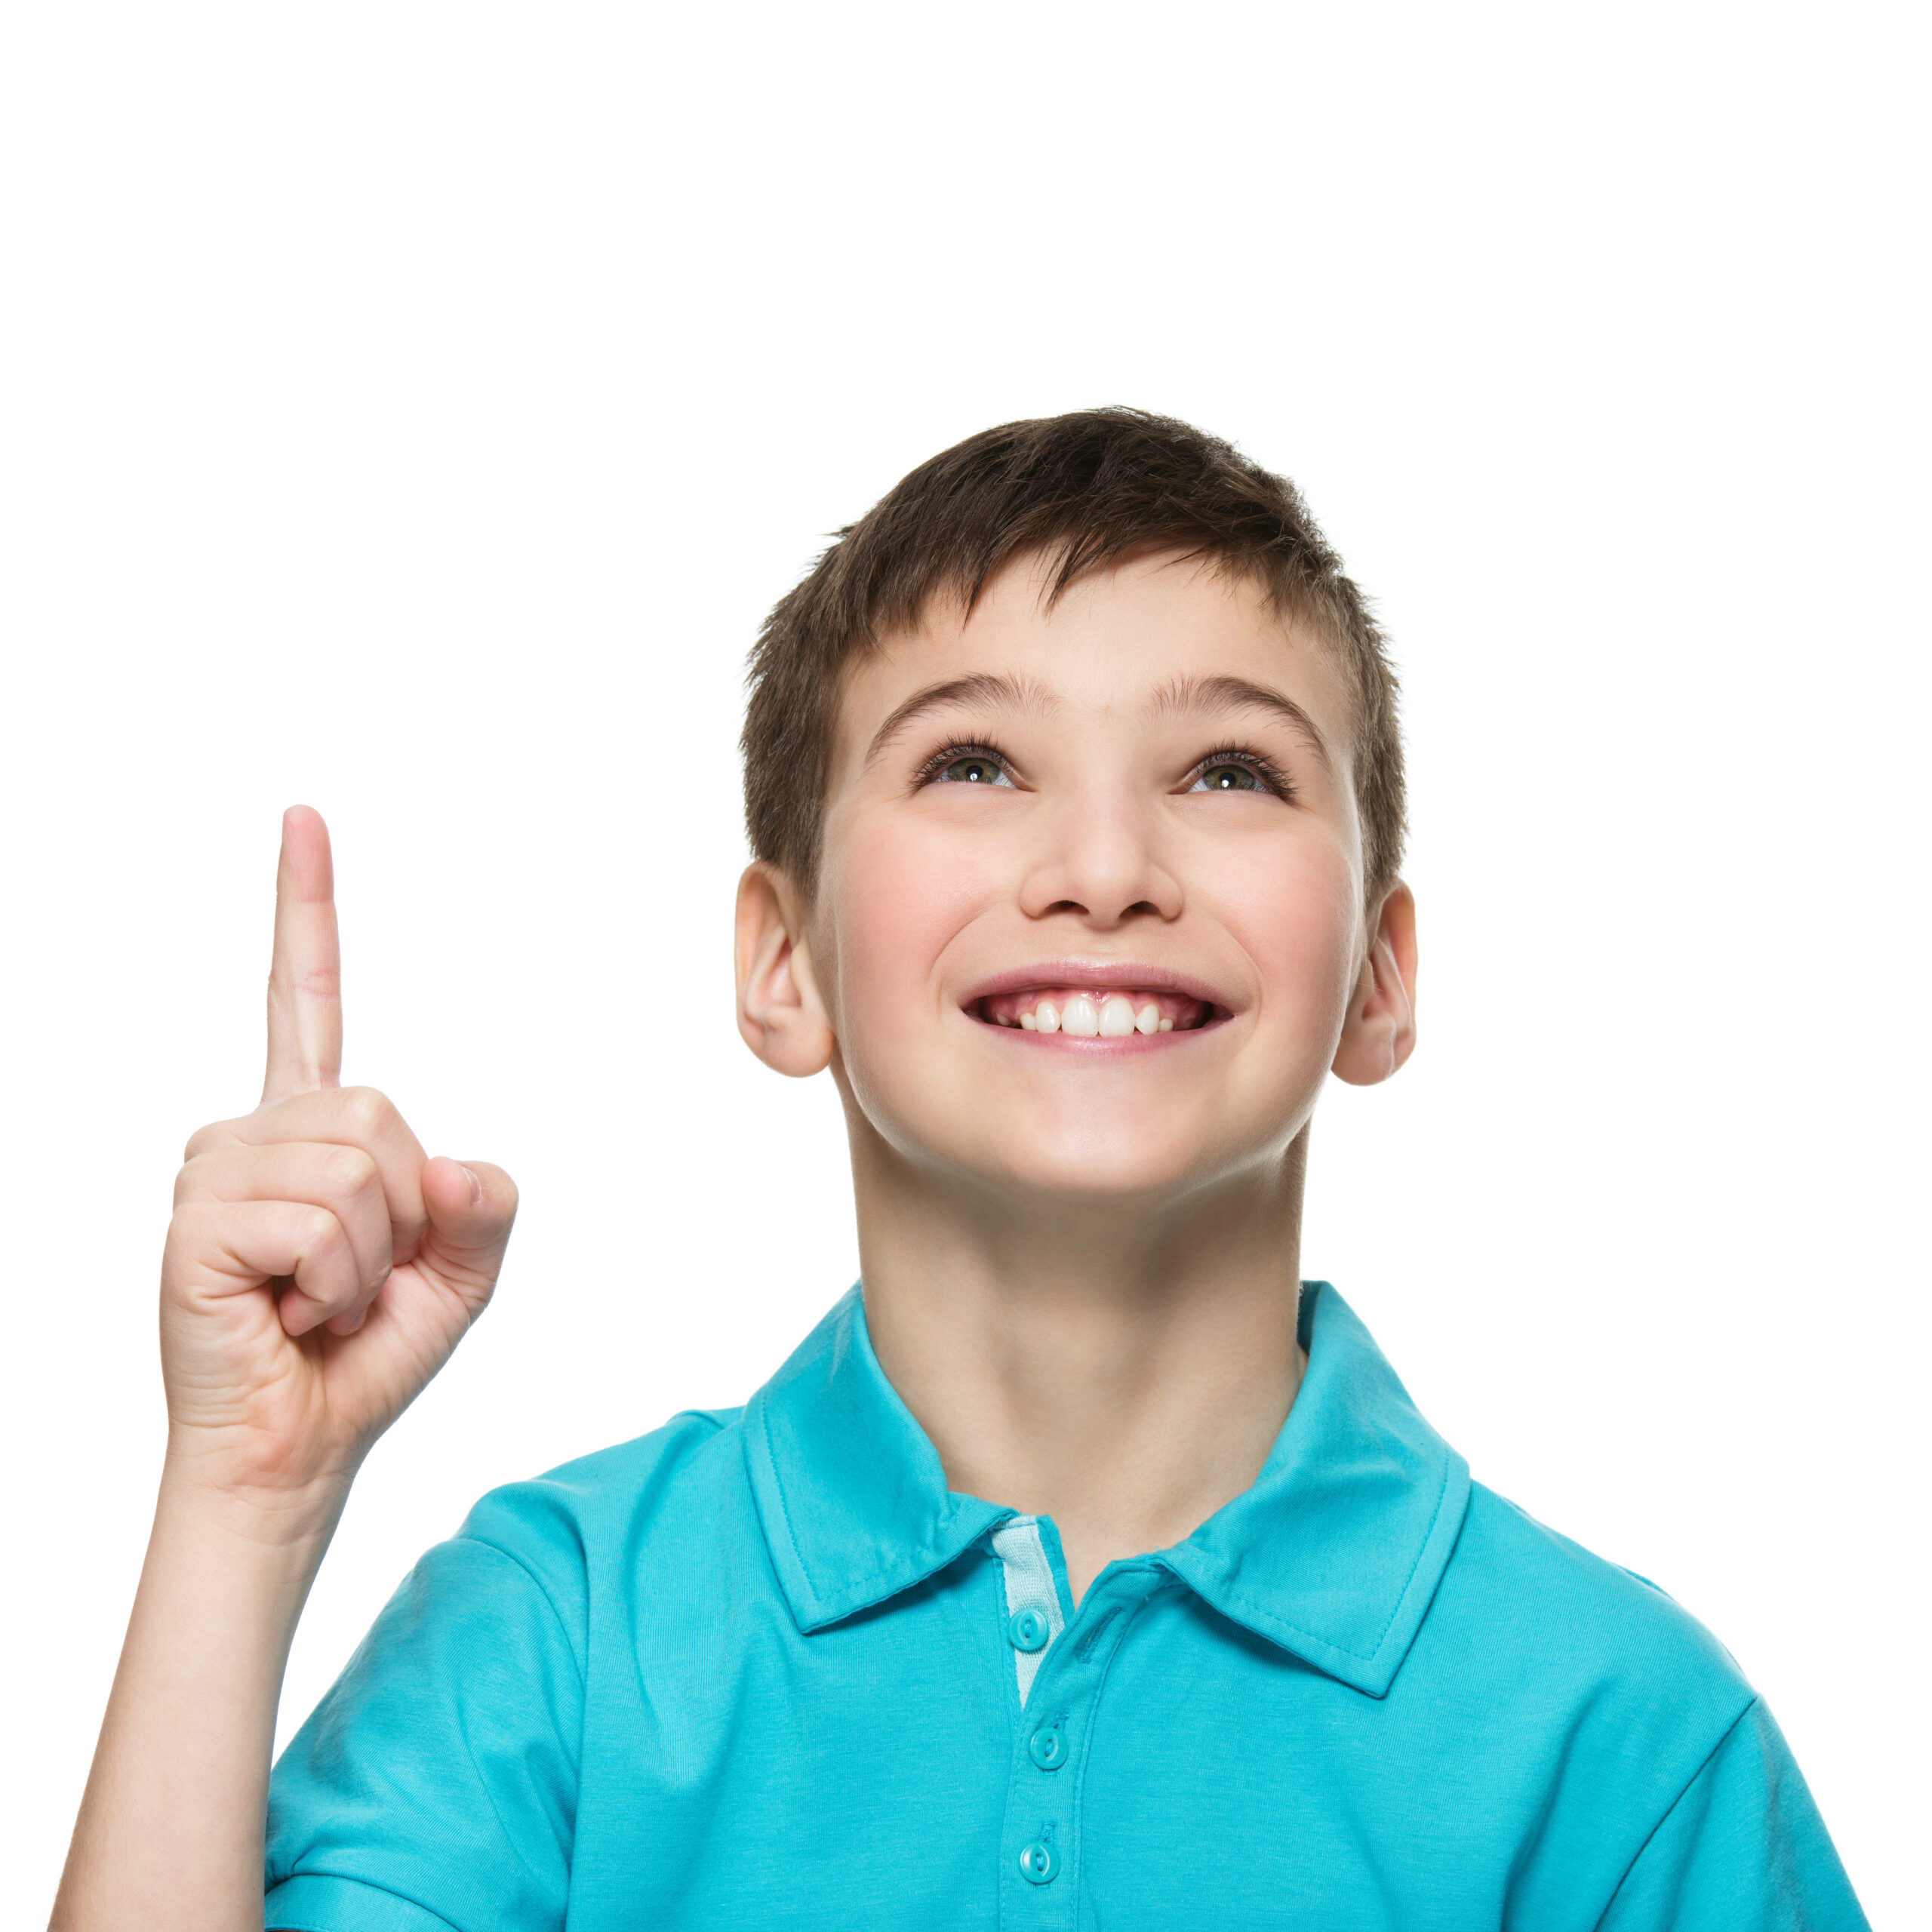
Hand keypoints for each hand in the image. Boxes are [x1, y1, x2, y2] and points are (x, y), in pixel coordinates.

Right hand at [160, 807, 516, 1520]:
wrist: (296, 1447)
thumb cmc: (363, 1353)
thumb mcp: (461, 1269)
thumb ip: (483, 1203)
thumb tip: (453, 1166)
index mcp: (310, 1127)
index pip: (304, 997)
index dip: (305, 909)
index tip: (303, 820)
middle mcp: (252, 1133)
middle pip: (381, 1110)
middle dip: (402, 1211)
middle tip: (354, 1277)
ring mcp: (215, 1171)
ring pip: (359, 1165)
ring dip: (369, 1254)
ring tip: (318, 1298)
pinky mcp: (196, 1222)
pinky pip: (322, 1222)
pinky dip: (335, 1282)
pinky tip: (290, 1312)